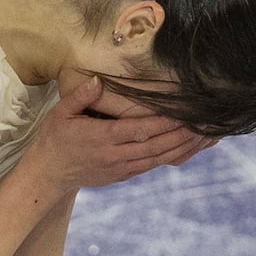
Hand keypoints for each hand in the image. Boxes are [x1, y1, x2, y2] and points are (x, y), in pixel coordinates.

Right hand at [22, 77, 216, 191]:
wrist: (49, 173)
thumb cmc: (56, 138)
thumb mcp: (60, 113)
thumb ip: (81, 97)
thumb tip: (97, 80)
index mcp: (101, 137)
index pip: (138, 129)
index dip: (163, 122)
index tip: (184, 113)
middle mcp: (114, 155)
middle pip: (154, 145)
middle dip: (182, 135)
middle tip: (206, 124)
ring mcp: (120, 168)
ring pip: (157, 158)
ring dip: (182, 148)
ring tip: (206, 137)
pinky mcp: (124, 175)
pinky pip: (152, 165)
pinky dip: (172, 157)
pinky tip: (188, 148)